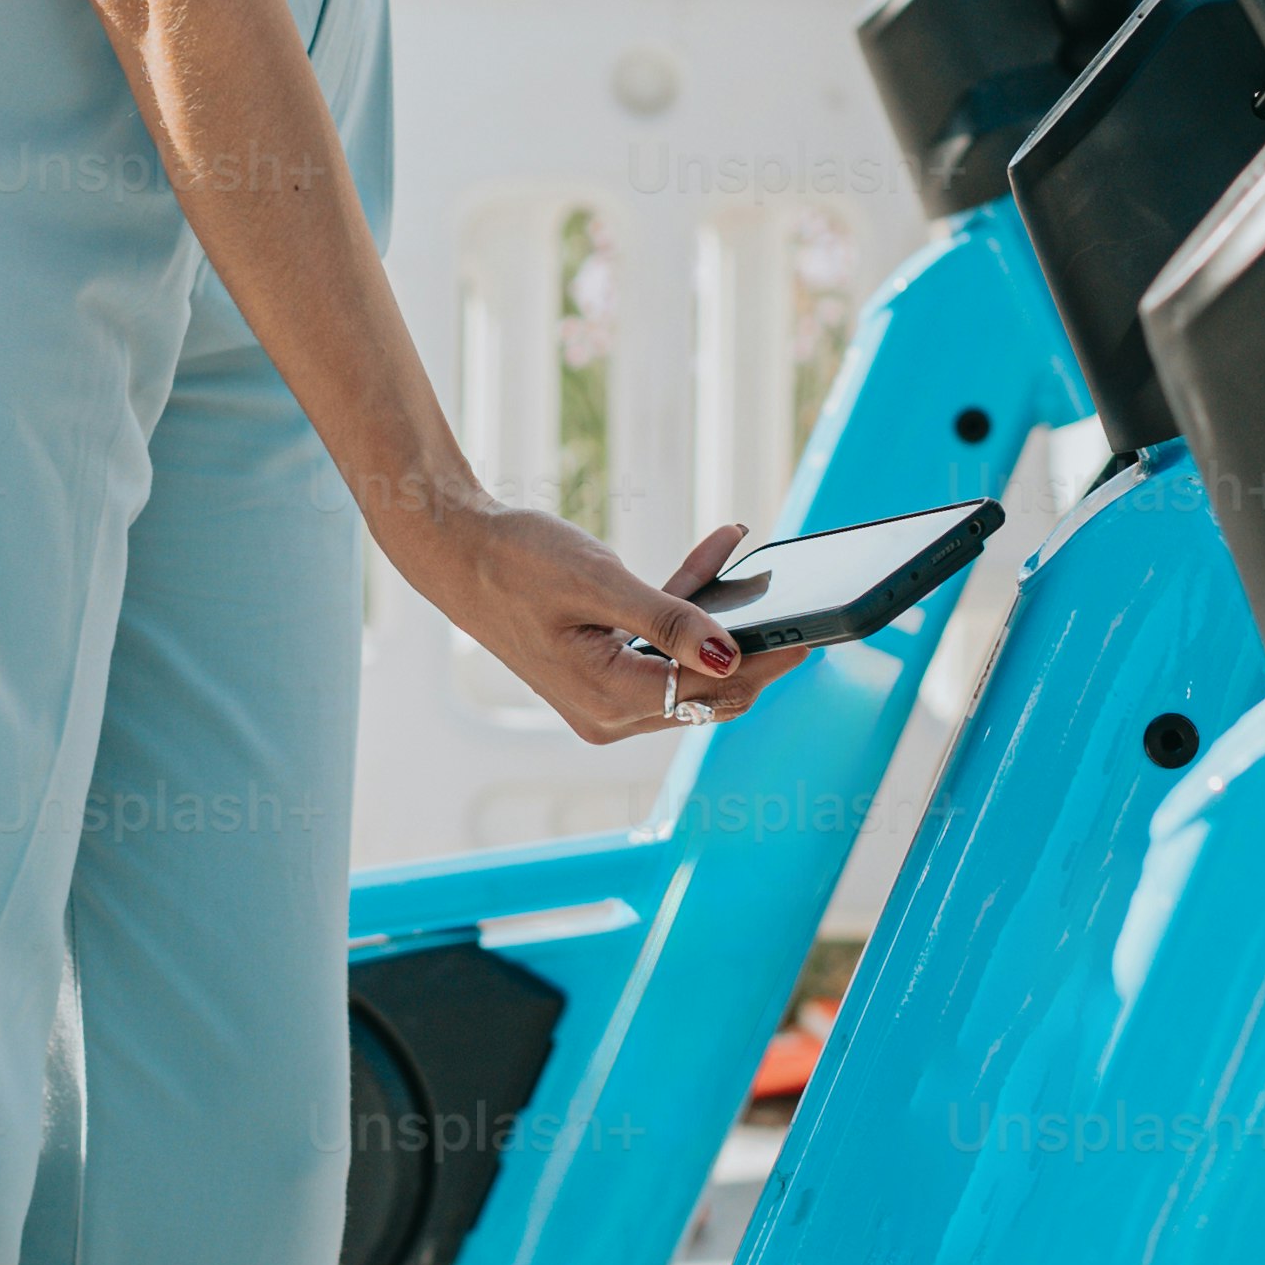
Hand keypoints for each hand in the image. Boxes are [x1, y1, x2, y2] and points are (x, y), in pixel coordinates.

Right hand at [403, 502, 782, 744]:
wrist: (454, 551)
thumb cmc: (516, 560)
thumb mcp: (599, 582)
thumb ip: (669, 619)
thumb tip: (731, 655)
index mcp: (608, 699)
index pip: (710, 689)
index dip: (765, 660)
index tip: (809, 632)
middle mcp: (608, 713)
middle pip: (707, 691)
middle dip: (756, 650)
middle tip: (804, 609)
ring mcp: (604, 698)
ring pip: (689, 670)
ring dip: (723, 621)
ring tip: (757, 567)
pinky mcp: (601, 673)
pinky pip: (660, 648)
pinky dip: (687, 608)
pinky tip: (719, 551)